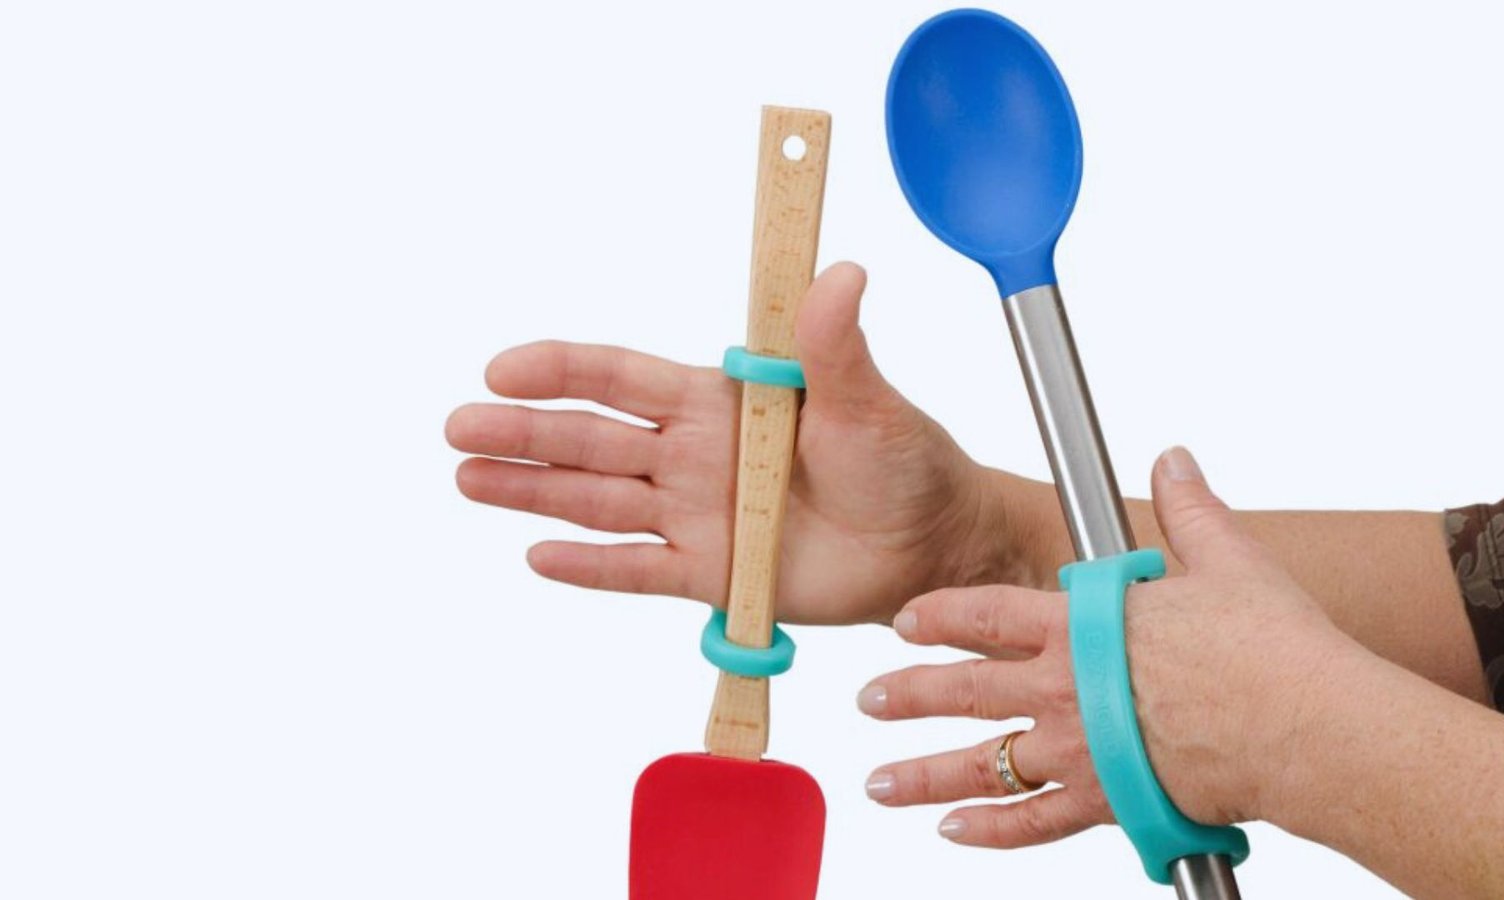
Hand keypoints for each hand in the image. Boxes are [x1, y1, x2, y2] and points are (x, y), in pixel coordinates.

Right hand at [445, 262, 1011, 624]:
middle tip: (458, 427)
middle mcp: (695, 455)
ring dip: (533, 490)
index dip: (562, 371)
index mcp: (720, 400)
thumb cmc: (903, 460)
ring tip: (469, 478)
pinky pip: (640, 569)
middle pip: (592, 440)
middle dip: (524, 432)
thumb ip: (835, 342)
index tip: (502, 368)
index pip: (622, 378)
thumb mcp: (867, 398)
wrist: (931, 543)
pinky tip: (537, 554)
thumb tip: (838, 269)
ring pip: (600, 501)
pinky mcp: (714, 574)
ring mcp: (698, 515)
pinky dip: (591, 565)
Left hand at [857, 447, 1353, 845]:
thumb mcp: (1227, 559)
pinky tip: (955, 832)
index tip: (904, 622)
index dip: (938, 617)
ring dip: (923, 776)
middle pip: (966, 691)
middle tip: (868, 700)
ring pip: (982, 765)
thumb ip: (1189, 510)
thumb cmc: (1272, 644)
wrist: (1307, 724)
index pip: (986, 613)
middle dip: (908, 695)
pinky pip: (1034, 822)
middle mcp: (1067, 687)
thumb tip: (1175, 460)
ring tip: (879, 783)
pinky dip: (991, 831)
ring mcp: (1082, 750)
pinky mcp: (1110, 802)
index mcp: (1085, 624)